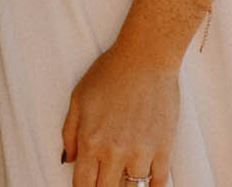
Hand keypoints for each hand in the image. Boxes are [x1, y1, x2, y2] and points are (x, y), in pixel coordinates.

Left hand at [62, 35, 179, 186]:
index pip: (83, 184)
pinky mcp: (163, 149)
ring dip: (127, 186)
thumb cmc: (110, 73)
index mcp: (90, 140)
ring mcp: (140, 152)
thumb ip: (69, 133)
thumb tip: (68, 160)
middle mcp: (114, 151)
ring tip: (124, 177)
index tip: (88, 186)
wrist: (145, 58)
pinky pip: (158, 183)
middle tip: (106, 180)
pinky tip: (148, 183)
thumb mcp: (78, 98)